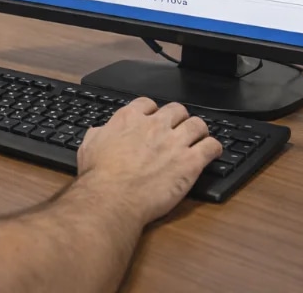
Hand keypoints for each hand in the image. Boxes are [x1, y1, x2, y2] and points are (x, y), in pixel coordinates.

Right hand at [76, 99, 221, 222]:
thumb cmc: (99, 177)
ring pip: (198, 124)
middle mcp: (155, 125)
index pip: (148, 103)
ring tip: (199, 138)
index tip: (154, 120)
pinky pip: (211, 146)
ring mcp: (175, 142)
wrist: (113, 199)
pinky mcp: (190, 162)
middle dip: (179, 118)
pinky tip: (212, 152)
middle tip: (179, 129)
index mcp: (130, 119)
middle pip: (176, 110)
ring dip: (199, 130)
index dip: (154, 112)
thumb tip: (99, 131)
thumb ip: (98, 134)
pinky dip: (214, 148)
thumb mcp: (89, 147)